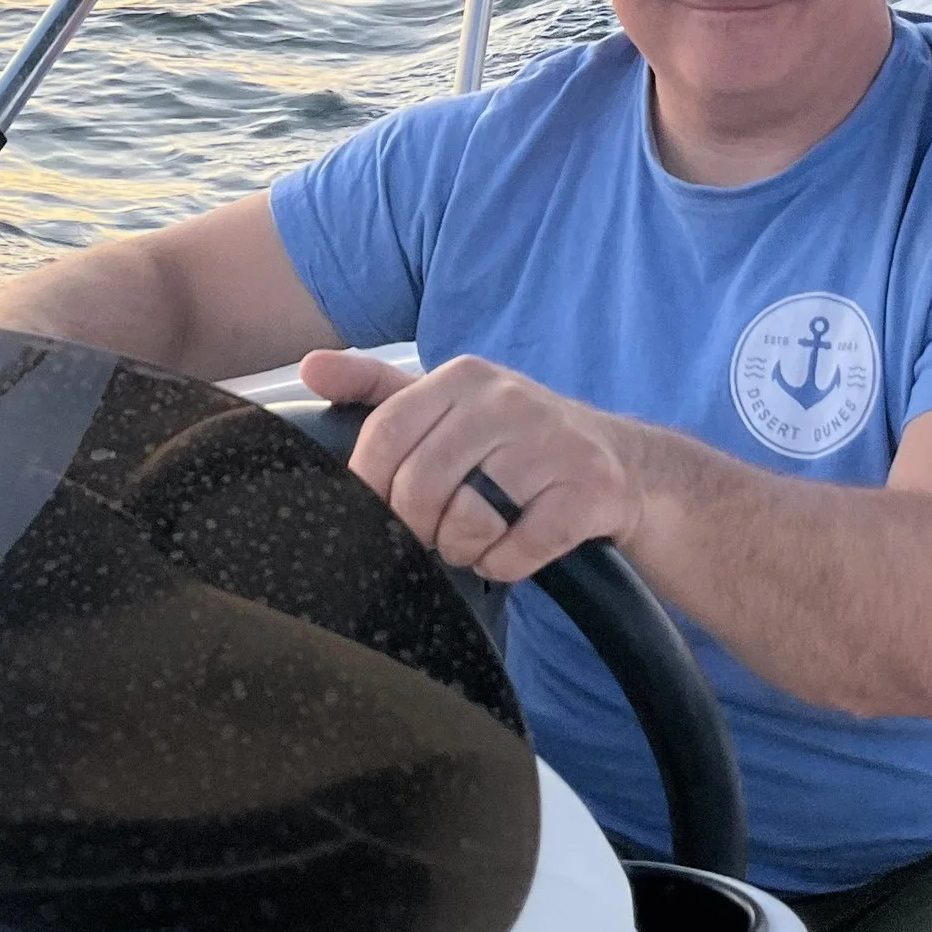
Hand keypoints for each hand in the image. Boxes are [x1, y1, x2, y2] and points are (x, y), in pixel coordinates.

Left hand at [298, 350, 644, 581]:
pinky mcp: (588, 490)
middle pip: (419, 490)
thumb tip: (309, 367)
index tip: (387, 509)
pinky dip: (506, 565)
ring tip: (483, 533)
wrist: (623, 463)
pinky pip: (516, 553)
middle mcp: (507, 400)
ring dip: (465, 549)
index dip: (373, 489)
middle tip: (441, 530)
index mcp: (463, 377)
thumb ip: (375, 389)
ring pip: (467, 525)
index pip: (384, 437)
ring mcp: (551, 444)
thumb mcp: (448, 404)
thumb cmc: (515, 441)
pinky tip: (519, 545)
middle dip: (420, 529)